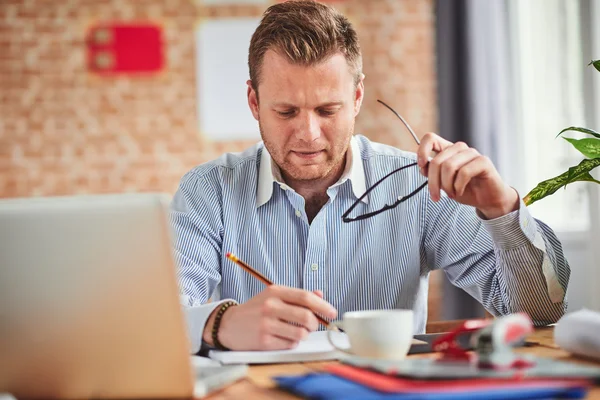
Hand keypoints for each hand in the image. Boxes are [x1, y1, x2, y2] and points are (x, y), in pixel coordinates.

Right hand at [203, 286, 335, 350]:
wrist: (228, 324)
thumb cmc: (255, 310)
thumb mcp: (273, 296)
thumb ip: (296, 296)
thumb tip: (320, 295)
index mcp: (275, 291)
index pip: (305, 297)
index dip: (323, 305)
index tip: (332, 312)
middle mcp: (270, 306)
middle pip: (306, 316)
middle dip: (315, 323)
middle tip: (314, 325)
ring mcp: (266, 324)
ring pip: (301, 333)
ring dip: (304, 334)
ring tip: (297, 332)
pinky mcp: (264, 341)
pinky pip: (290, 344)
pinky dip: (292, 342)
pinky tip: (283, 338)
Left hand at [416, 133, 518, 218]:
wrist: (487, 199)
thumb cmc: (465, 190)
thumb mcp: (442, 182)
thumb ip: (432, 172)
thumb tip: (423, 166)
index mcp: (448, 150)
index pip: (430, 138)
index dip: (422, 150)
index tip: (421, 166)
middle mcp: (459, 149)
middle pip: (436, 161)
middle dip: (433, 183)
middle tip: (436, 196)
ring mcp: (472, 153)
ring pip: (448, 166)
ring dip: (446, 186)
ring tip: (451, 194)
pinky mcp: (483, 161)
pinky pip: (463, 173)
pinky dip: (458, 186)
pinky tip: (460, 191)